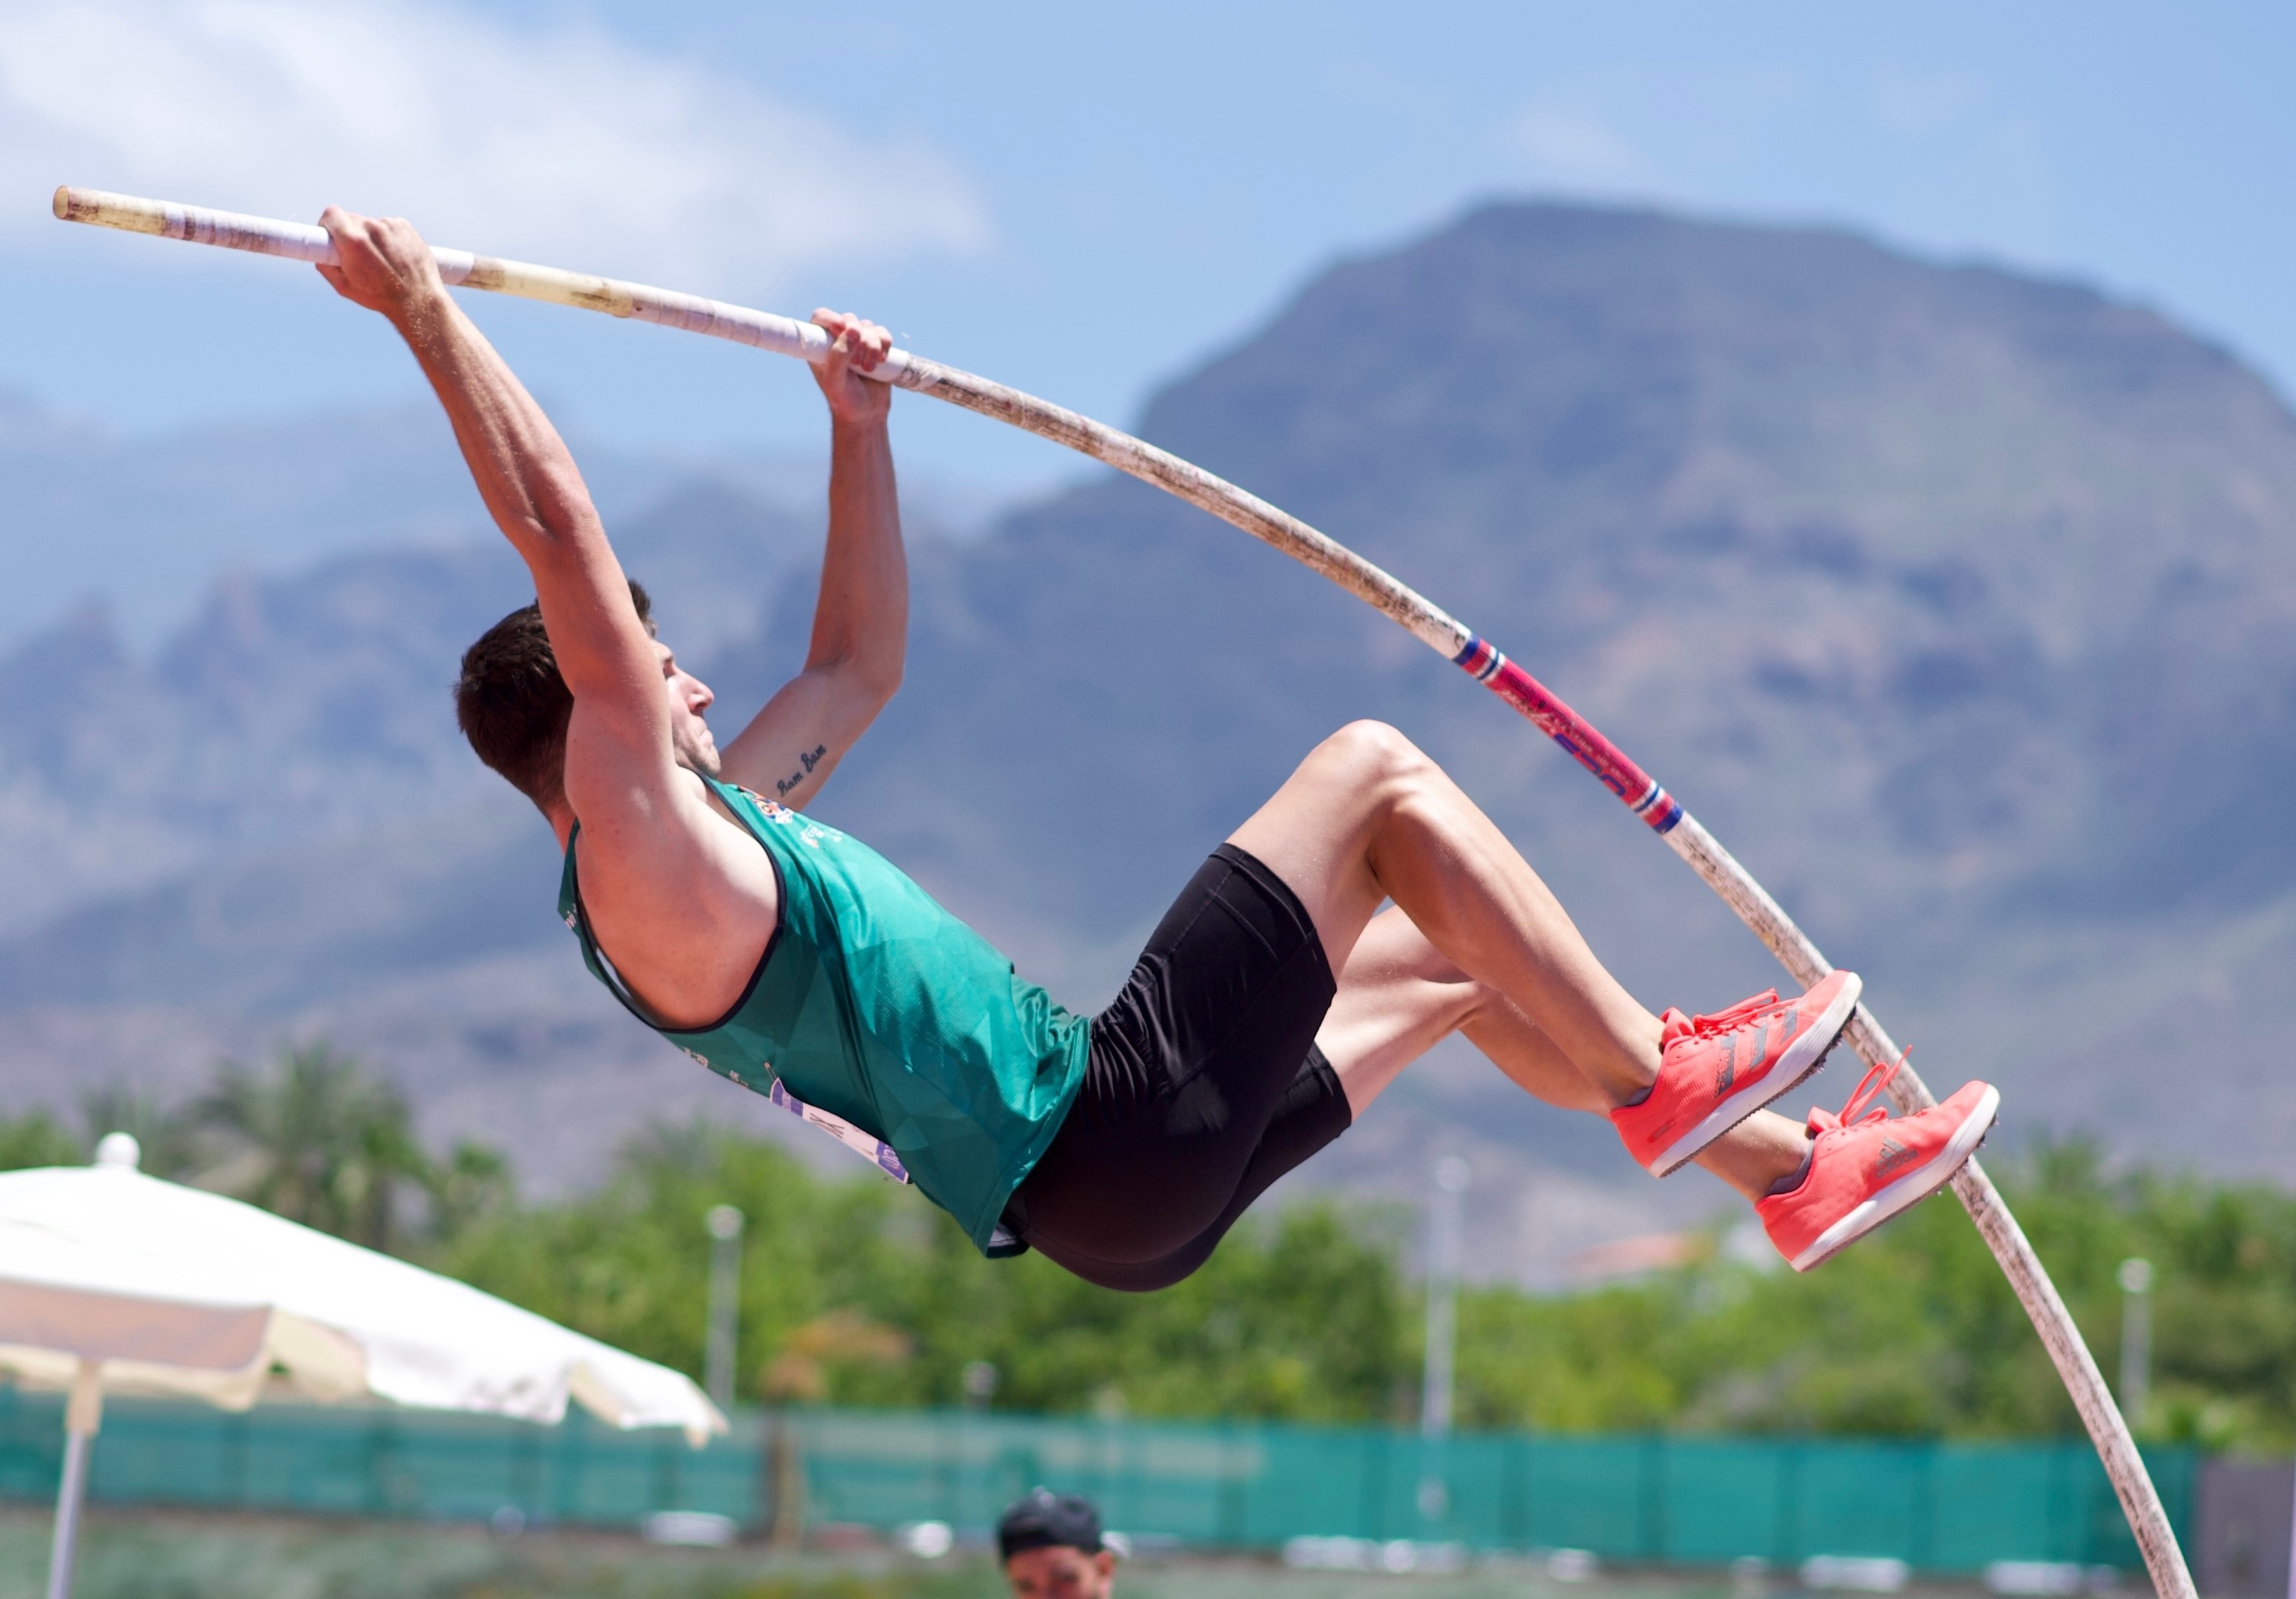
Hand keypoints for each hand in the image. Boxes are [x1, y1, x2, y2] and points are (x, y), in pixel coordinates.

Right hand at [315, 206, 446, 323]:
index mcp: (354, 241)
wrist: (419, 299)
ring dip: (371, 237)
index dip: (328, 225)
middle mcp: (373, 228)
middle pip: (351, 219)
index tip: (331, 235)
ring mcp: (391, 225)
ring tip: (381, 260)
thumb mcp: (344, 286)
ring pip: (370, 224)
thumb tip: (319, 253)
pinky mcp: (405, 226)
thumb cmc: (381, 296)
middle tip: (358, 255)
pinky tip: (394, 256)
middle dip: (350, 234)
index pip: (331, 213)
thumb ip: (325, 265)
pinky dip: (387, 237)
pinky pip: (388, 226)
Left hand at [809, 309, 893, 427]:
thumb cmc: (844, 399)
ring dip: (872, 345)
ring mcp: (858, 341)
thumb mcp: (834, 382)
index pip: (821, 318)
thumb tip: (851, 332)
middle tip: (858, 362)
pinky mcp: (876, 345)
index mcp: (821, 345)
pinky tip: (881, 360)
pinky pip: (882, 333)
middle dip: (858, 338)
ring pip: (867, 326)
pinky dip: (885, 343)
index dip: (831, 319)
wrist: (866, 412)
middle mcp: (838, 339)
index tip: (842, 329)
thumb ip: (837, 357)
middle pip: (849, 320)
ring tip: (869, 368)